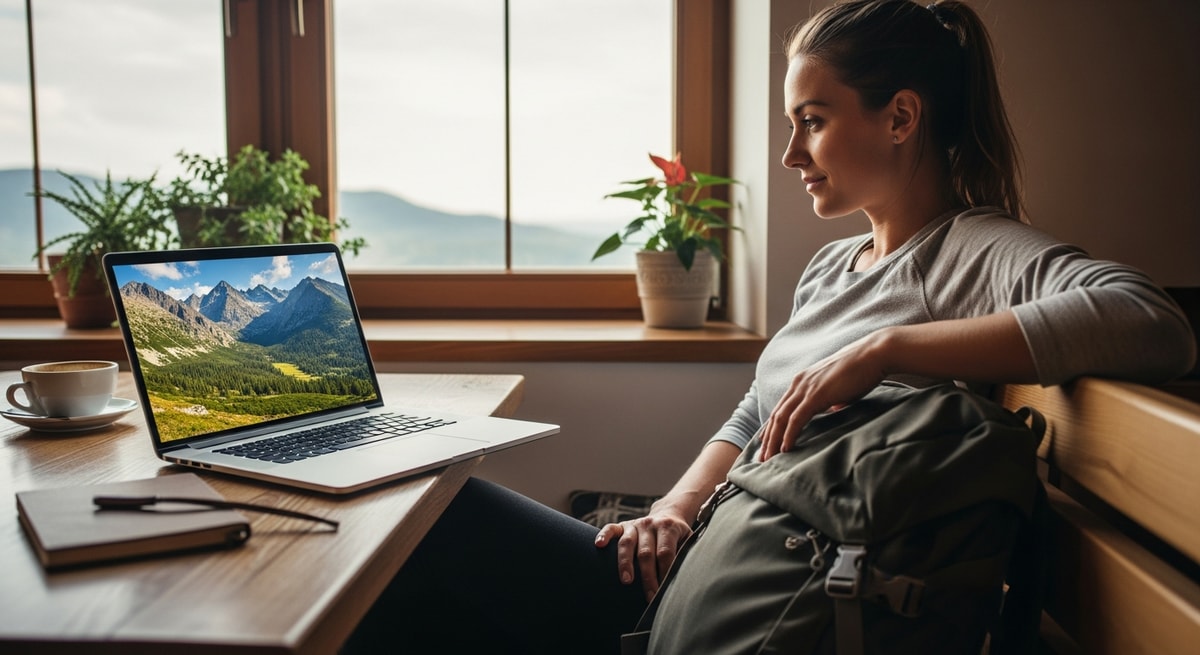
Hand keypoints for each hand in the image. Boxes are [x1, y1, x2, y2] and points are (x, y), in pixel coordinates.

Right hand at [594, 502, 692, 600]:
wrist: (668, 514)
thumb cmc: (678, 536)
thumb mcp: (688, 540)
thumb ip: (688, 554)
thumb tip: (688, 577)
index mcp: (668, 528)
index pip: (665, 553)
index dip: (664, 572)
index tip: (664, 590)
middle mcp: (650, 524)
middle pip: (646, 552)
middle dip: (648, 577)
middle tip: (650, 596)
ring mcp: (635, 524)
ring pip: (627, 543)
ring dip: (625, 563)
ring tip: (626, 581)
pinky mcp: (622, 525)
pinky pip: (611, 528)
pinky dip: (604, 535)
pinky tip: (599, 545)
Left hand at [760, 333, 885, 459]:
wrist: (873, 355)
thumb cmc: (862, 371)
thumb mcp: (840, 388)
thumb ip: (832, 399)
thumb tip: (832, 409)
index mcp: (803, 381)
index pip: (781, 408)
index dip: (772, 427)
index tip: (767, 444)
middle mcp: (799, 383)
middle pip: (776, 415)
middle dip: (768, 438)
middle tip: (761, 458)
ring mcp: (806, 388)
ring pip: (781, 418)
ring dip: (774, 440)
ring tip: (769, 459)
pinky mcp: (816, 395)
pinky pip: (796, 419)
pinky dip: (789, 435)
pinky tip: (785, 448)